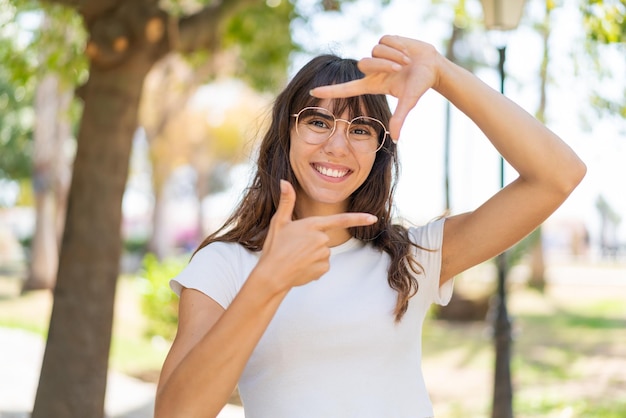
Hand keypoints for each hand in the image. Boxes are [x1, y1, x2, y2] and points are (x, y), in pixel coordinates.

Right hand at [257, 180, 376, 289]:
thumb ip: (286, 201)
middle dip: (313, 242)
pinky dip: (314, 266)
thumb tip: (284, 181)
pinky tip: (301, 267)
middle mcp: (321, 239)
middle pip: (324, 238)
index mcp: (312, 225)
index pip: (340, 220)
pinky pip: (323, 265)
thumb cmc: (274, 247)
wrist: (272, 274)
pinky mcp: (323, 269)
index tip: (373, 218)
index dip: (358, 218)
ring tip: (296, 258)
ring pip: (324, 252)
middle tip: (294, 247)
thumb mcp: (279, 222)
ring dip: (313, 255)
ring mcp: (324, 255)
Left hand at [310, 35, 441, 141]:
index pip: (345, 89)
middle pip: (364, 63)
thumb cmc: (419, 86)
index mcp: (372, 85)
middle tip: (401, 67)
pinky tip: (406, 50)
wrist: (433, 66)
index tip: (313, 93)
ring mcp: (377, 55)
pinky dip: (398, 45)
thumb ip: (399, 119)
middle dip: (384, 64)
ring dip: (394, 55)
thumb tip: (395, 139)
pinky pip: (385, 40)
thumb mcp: (409, 102)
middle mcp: (371, 70)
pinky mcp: (385, 41)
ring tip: (407, 61)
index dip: (330, 91)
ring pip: (375, 50)